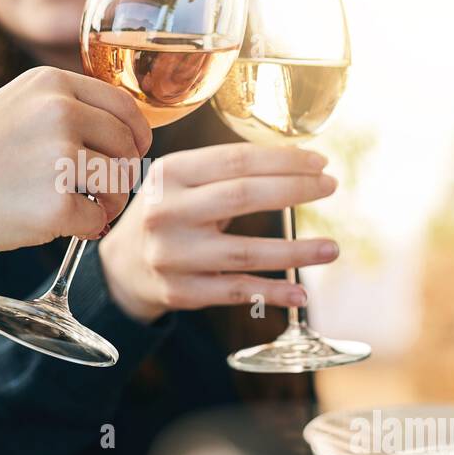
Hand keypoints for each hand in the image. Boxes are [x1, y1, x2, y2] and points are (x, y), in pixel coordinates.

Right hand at [0, 66, 151, 260]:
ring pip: (121, 183)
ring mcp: (58, 157)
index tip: (132, 153)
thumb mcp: (17, 108)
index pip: (124, 106)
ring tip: (79, 210)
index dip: (136, 135)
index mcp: (51, 84)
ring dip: (109, 204)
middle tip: (97, 194)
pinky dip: (84, 230)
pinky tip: (56, 225)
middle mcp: (59, 112)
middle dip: (121, 174)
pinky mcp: (56, 204)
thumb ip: (67, 108)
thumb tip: (129, 132)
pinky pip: (99, 220)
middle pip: (127, 147)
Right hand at [97, 143, 339, 323]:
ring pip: (245, 250)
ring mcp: (171, 254)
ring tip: (332, 249)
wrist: (121, 265)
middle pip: (243, 196)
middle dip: (295, 190)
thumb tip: (298, 160)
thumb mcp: (180, 180)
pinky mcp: (179, 291)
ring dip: (295, 251)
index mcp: (169, 173)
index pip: (236, 160)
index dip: (284, 160)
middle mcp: (166, 212)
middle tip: (330, 186)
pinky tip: (300, 294)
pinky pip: (236, 291)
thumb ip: (225, 169)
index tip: (320, 161)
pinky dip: (272, 293)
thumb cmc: (168, 212)